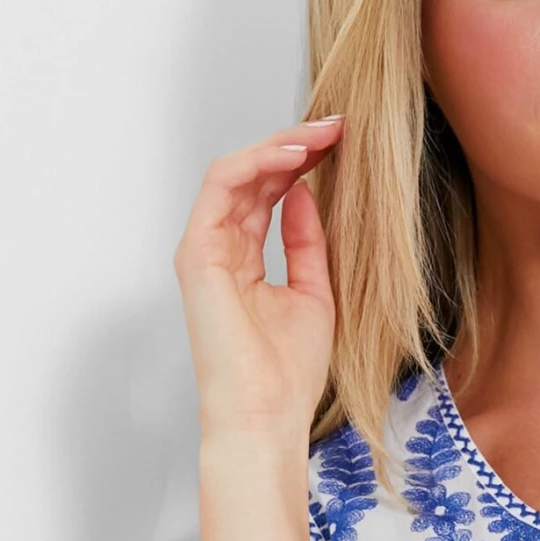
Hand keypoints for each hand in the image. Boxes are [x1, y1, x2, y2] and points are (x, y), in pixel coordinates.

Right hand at [173, 115, 345, 442]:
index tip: (342, 144)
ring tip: (322, 133)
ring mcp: (204, 249)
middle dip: (296, 144)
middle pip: (252, 177)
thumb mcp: (315, 293)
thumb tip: (307, 193)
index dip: (302, 163)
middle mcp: (218, 250)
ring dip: (280, 145)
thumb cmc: (286, 374)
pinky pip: (222, 186)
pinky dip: (258, 162)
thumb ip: (307, 243)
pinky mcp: (197, 252)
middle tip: (337, 126)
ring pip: (236, 172)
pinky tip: (296, 154)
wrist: (266, 415)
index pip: (267, 194)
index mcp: (243, 262)